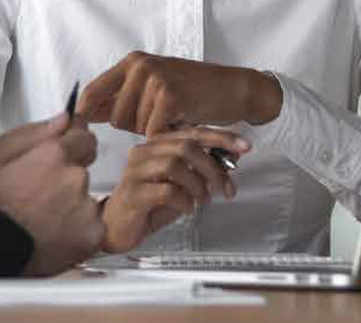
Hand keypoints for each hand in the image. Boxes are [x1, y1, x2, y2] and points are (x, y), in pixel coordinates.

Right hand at [0, 114, 104, 275]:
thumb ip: (31, 134)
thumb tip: (62, 121)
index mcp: (52, 154)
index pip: (83, 136)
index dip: (70, 144)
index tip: (60, 155)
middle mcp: (74, 179)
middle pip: (80, 171)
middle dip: (62, 180)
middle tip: (30, 198)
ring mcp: (85, 211)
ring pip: (84, 202)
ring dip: (67, 208)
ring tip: (34, 222)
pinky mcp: (90, 239)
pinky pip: (89, 229)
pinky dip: (73, 234)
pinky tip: (45, 238)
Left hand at [77, 52, 280, 136]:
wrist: (231, 88)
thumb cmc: (191, 91)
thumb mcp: (151, 88)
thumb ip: (119, 100)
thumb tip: (82, 114)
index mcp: (131, 62)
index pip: (92, 91)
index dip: (85, 114)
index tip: (85, 130)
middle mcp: (140, 66)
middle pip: (115, 117)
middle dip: (134, 126)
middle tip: (159, 118)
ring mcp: (155, 78)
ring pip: (135, 126)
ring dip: (153, 130)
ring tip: (172, 116)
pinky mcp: (171, 95)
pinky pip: (154, 131)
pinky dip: (167, 134)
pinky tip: (180, 122)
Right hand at [100, 128, 249, 252]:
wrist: (115, 227)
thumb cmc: (148, 204)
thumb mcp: (182, 185)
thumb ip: (202, 170)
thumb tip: (232, 158)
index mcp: (157, 145)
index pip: (192, 133)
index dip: (221, 137)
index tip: (245, 146)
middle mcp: (144, 152)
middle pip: (185, 146)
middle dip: (213, 167)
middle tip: (226, 187)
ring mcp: (136, 172)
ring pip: (175, 165)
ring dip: (198, 184)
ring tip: (204, 200)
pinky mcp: (133, 194)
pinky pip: (165, 190)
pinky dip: (184, 200)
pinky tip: (187, 208)